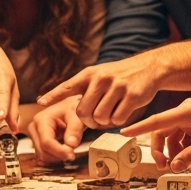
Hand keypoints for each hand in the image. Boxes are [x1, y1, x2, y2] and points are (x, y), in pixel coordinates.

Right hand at [26, 95, 85, 162]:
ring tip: (70, 149)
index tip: (72, 155)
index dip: (59, 151)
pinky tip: (64, 150)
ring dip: (58, 157)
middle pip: (43, 151)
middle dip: (59, 155)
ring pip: (43, 156)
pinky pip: (45, 156)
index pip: (46, 142)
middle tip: (73, 153)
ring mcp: (35, 136)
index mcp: (41, 120)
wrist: (71, 108)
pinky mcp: (38, 142)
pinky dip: (56, 156)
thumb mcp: (77, 116)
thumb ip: (75, 129)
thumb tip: (71, 144)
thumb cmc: (73, 109)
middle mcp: (34, 128)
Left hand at [36, 54, 159, 128]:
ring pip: (100, 118)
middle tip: (95, 119)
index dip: (54, 95)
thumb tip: (70, 109)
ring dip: (104, 122)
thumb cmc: (121, 76)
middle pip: (83, 112)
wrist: (149, 67)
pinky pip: (117, 119)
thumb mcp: (100, 74)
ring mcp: (117, 86)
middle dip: (88, 121)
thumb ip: (85, 88)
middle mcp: (101, 78)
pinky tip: (122, 112)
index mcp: (90, 74)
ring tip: (111, 113)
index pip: (68, 86)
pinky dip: (118, 121)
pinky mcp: (132, 96)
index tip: (41, 103)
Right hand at [123, 96, 190, 171]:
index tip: (122, 132)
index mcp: (188, 111)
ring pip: (175, 138)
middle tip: (165, 169)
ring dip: (180, 154)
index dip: (139, 128)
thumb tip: (174, 167)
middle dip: (163, 152)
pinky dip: (190, 150)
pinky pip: (186, 138)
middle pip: (164, 133)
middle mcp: (186, 111)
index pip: (157, 121)